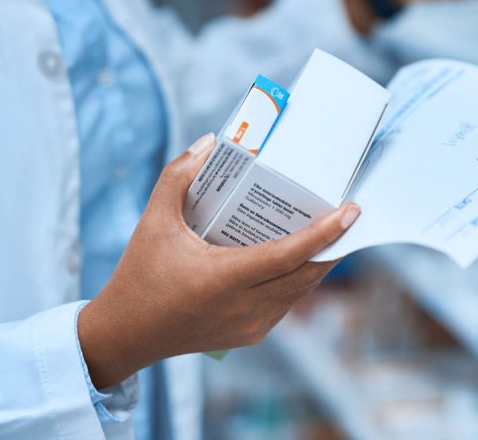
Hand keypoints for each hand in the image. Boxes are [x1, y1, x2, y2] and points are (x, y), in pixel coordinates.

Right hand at [77, 134, 360, 388]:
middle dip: (334, 245)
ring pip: (299, 292)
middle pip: (306, 274)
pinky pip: (285, 305)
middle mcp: (243, 306)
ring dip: (319, 263)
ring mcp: (249, 326)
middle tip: (351, 214)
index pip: (289, 255)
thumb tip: (210, 141)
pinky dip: (298, 281)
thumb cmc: (139, 273)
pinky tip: (302, 258)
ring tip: (334, 231)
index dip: (326, 234)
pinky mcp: (249, 335)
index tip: (352, 211)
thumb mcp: (154, 220)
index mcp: (224, 278)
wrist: (125, 334)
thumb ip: (177, 176)